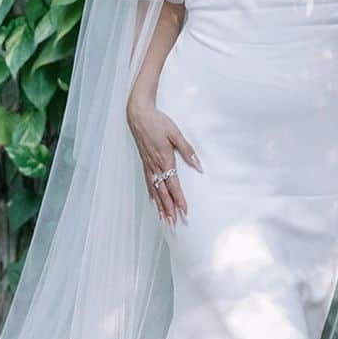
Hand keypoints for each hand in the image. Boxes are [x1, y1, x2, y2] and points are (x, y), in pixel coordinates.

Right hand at [126, 94, 200, 226]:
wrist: (138, 114)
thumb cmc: (158, 122)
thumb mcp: (176, 133)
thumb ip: (187, 150)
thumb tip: (198, 166)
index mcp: (164, 159)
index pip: (173, 185)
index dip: (179, 199)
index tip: (184, 212)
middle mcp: (155, 166)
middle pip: (163, 192)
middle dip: (169, 209)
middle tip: (174, 223)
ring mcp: (148, 165)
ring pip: (154, 190)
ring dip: (160, 205)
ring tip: (165, 219)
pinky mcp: (144, 162)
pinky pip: (148, 182)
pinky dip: (151, 194)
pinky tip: (154, 202)